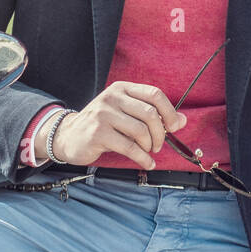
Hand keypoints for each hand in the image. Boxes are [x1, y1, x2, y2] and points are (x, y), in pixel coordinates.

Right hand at [51, 81, 186, 169]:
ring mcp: (103, 115)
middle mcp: (111, 98)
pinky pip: (130, 147)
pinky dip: (143, 158)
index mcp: (121, 88)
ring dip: (150, 146)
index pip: (154, 94)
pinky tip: (146, 163)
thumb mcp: (125, 113)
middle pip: (150, 113)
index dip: (170, 111)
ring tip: (148, 152)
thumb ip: (152, 114)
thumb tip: (182, 120)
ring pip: (141, 131)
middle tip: (158, 145)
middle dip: (160, 133)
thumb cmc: (101, 125)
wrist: (68, 136)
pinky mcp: (98, 133)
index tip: (174, 127)